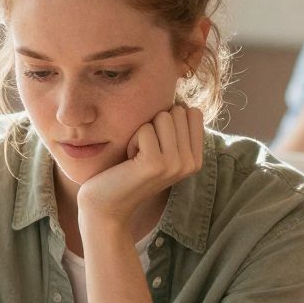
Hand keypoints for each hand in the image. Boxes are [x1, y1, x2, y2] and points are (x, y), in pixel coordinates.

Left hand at [75, 105, 204, 234]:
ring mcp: (176, 164)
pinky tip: (129, 161)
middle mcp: (191, 162)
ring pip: (163, 116)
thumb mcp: (161, 148)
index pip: (192, 112)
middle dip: (154, 124)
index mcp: (196, 158)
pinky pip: (144, 129)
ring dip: (143, 131)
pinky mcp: (156, 164)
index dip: (168, 118)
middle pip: (177, 111)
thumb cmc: (129, 170)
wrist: (107, 204)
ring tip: (137, 155)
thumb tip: (180, 98)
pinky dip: (132, 139)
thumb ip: (176, 128)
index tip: (156, 143)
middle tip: (144, 151)